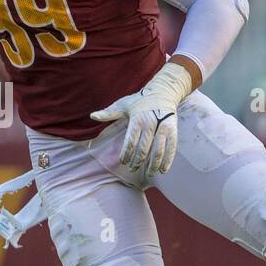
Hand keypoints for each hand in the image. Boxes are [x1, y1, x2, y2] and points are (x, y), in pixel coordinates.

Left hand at [90, 63, 192, 182]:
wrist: (162, 92)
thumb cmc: (139, 100)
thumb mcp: (122, 104)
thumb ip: (108, 113)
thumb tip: (92, 116)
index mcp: (137, 119)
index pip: (130, 142)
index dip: (126, 154)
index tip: (123, 162)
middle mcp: (151, 124)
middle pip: (143, 149)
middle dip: (137, 162)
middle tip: (132, 169)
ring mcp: (163, 127)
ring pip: (157, 151)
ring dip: (152, 165)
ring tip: (148, 174)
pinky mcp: (173, 130)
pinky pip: (171, 148)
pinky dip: (167, 160)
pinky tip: (162, 170)